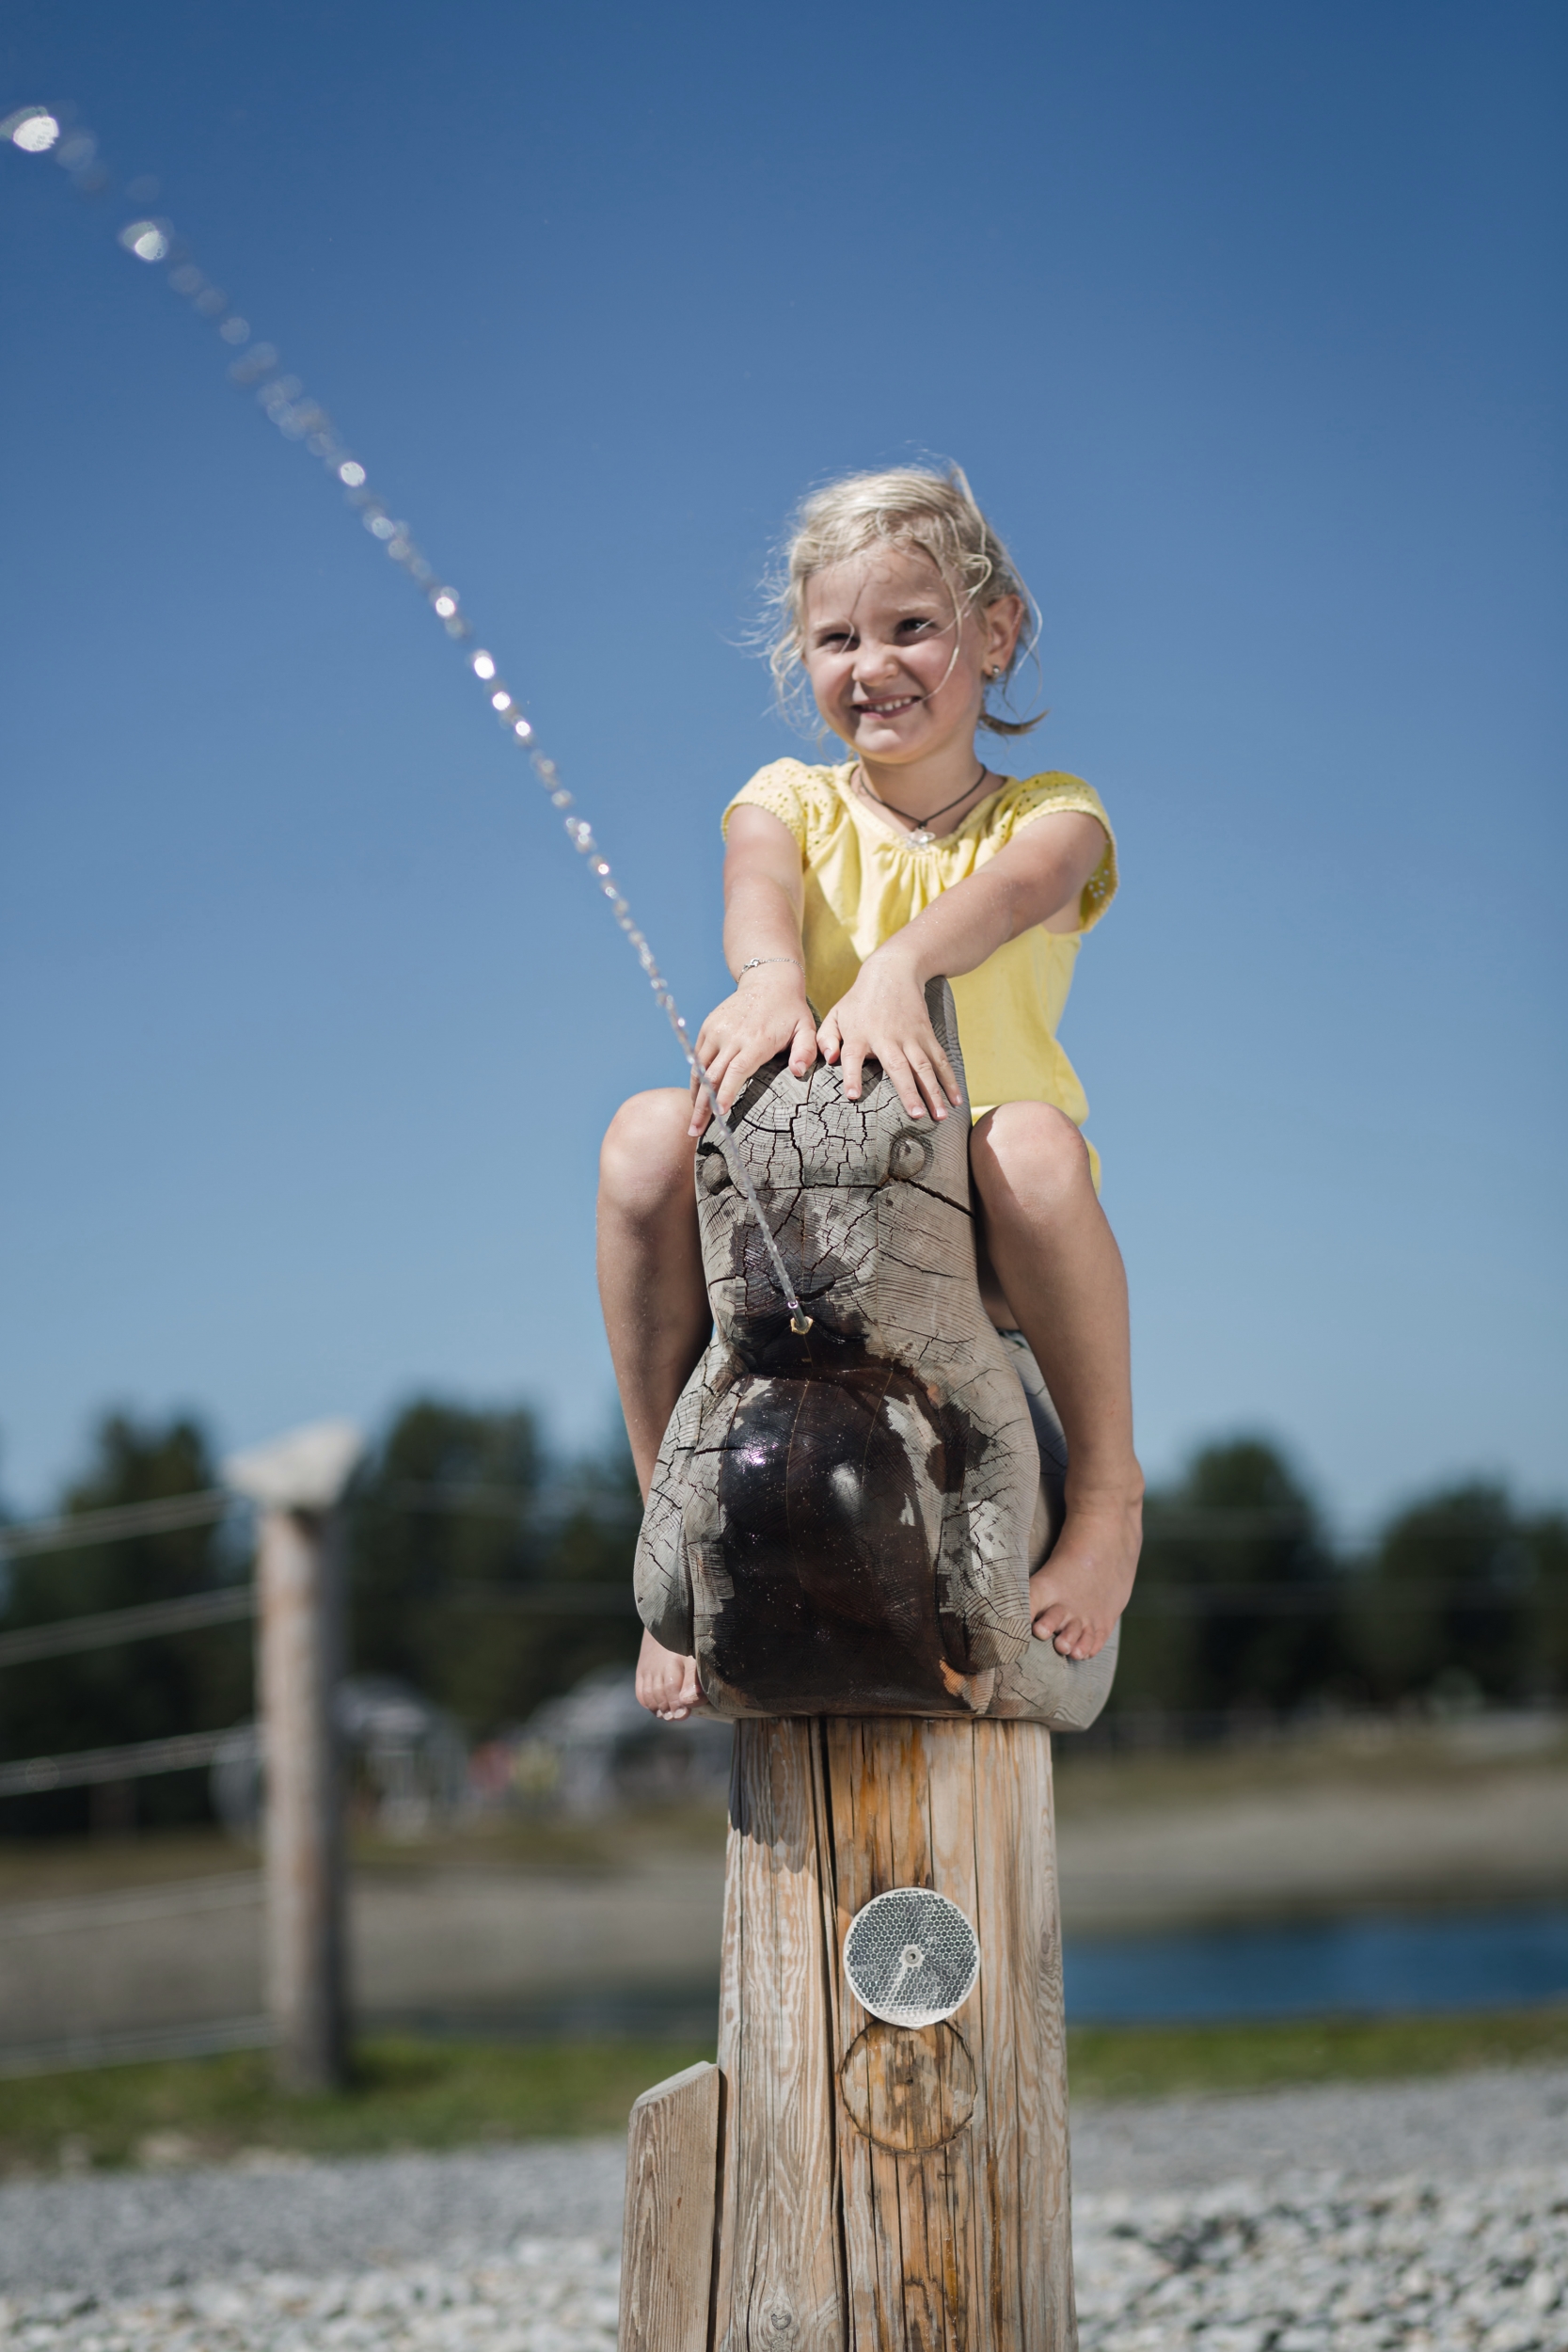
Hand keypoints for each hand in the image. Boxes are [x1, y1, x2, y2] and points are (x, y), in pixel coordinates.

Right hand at [635, 1627, 703, 1719]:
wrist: (669, 1624)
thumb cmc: (690, 1645)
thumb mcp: (698, 1658)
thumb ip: (694, 1680)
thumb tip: (687, 1702)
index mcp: (678, 1657)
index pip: (672, 1686)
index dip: (678, 1703)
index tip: (683, 1714)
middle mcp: (660, 1663)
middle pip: (660, 1693)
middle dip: (670, 1709)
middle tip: (678, 1717)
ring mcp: (648, 1667)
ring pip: (650, 1695)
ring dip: (660, 1708)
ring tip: (669, 1715)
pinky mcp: (641, 1671)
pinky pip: (641, 1693)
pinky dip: (649, 1703)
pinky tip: (659, 1709)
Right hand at [689, 966, 817, 1136]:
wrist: (768, 980)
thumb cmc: (790, 1010)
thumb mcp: (806, 1028)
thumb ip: (805, 1051)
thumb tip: (798, 1073)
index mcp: (755, 1041)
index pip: (735, 1071)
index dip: (725, 1094)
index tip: (718, 1114)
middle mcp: (732, 1036)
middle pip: (712, 1076)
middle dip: (702, 1106)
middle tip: (695, 1131)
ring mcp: (717, 1030)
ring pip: (699, 1068)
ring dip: (694, 1096)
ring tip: (693, 1121)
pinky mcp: (709, 1027)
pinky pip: (697, 1056)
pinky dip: (695, 1078)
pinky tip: (696, 1097)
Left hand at [818, 952, 961, 1122]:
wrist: (894, 972)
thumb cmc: (860, 1000)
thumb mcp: (836, 1014)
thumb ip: (826, 1038)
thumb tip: (828, 1059)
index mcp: (860, 1035)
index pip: (853, 1057)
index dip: (852, 1076)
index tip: (853, 1095)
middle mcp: (887, 1038)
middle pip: (898, 1067)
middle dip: (908, 1092)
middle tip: (916, 1115)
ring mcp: (910, 1037)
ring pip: (924, 1067)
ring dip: (934, 1092)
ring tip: (940, 1116)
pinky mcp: (927, 1036)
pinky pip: (940, 1060)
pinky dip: (950, 1080)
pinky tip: (956, 1099)